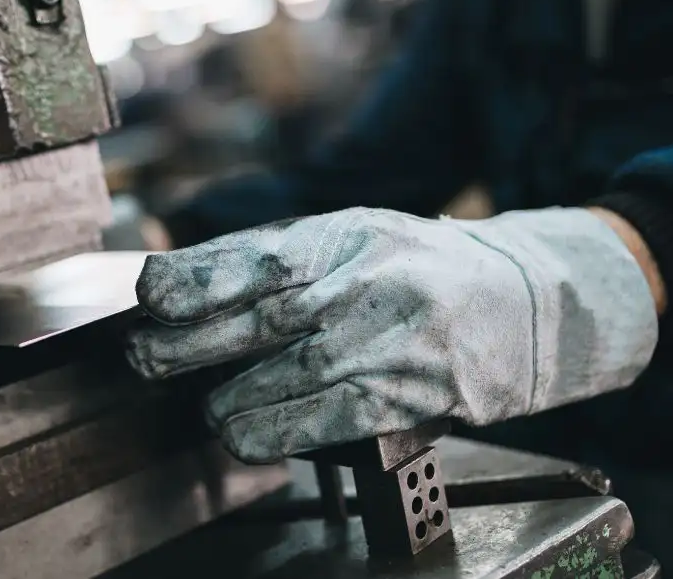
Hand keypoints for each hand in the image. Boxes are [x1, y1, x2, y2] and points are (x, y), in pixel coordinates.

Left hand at [126, 207, 658, 463]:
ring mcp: (392, 338)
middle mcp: (367, 281)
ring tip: (204, 409)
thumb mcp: (356, 239)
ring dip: (230, 398)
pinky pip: (330, 417)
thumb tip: (188, 284)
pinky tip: (242, 437)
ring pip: (289, 374)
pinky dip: (277, 431)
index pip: (257, 255)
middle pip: (261, 318)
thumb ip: (282, 258)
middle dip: (189, 343)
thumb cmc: (421, 270)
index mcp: (346, 235)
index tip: (150, 296)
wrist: (529, 302)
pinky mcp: (413, 391)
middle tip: (143, 358)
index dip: (197, 278)